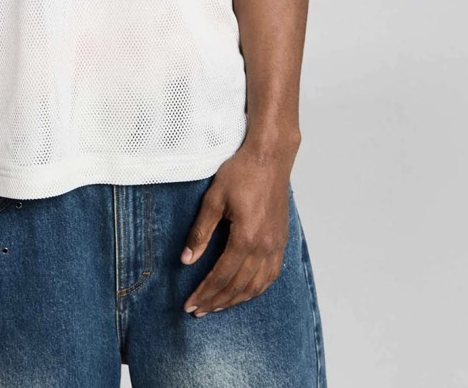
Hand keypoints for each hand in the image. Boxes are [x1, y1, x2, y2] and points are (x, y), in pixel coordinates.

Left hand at [180, 138, 296, 315]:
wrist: (271, 157)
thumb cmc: (241, 172)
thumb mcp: (214, 199)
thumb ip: (200, 232)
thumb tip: (186, 260)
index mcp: (246, 238)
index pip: (222, 276)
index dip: (204, 293)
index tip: (189, 304)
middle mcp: (264, 247)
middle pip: (238, 286)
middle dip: (216, 301)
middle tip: (198, 311)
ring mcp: (276, 245)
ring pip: (256, 285)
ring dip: (236, 300)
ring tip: (217, 306)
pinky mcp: (281, 240)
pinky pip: (271, 275)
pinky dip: (256, 289)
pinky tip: (245, 292)